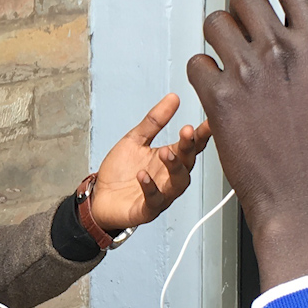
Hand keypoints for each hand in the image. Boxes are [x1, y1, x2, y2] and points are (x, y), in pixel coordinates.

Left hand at [88, 93, 212, 230]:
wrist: (99, 198)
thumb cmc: (120, 172)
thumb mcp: (135, 140)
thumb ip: (155, 120)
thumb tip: (173, 98)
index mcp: (170, 159)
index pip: (191, 146)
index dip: (201, 134)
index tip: (209, 121)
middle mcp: (169, 178)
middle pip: (187, 163)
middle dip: (189, 147)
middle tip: (187, 131)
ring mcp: (160, 195)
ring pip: (177, 184)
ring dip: (174, 167)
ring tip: (165, 152)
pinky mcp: (146, 209)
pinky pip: (153, 200)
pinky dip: (150, 188)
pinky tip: (143, 176)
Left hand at [186, 0, 307, 289]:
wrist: (307, 205)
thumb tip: (305, 58)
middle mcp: (282, 51)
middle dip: (240, 13)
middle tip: (243, 37)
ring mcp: (248, 73)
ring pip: (214, 25)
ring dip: (217, 40)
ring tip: (229, 66)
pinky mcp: (219, 98)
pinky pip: (197, 63)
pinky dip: (203, 74)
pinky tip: (217, 93)